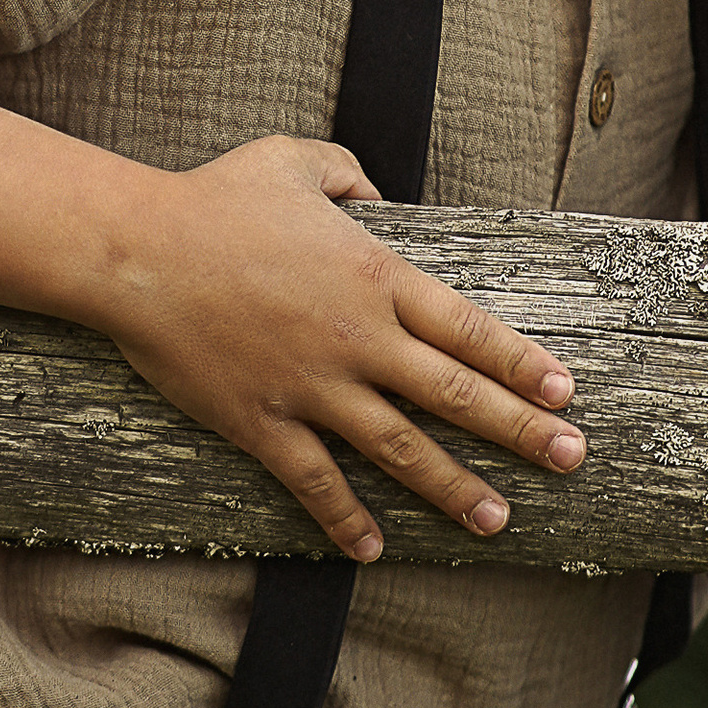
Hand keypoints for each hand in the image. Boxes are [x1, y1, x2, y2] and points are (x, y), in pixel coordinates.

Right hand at [91, 135, 585, 560]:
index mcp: (374, 276)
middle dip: (520, 431)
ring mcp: (310, 387)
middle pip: (454, 394)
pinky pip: (313, 481)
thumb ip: (349, 173)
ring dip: (452, 488)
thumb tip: (377, 195)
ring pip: (398, 449)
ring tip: (497, 518)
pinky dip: (344, 518)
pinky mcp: (262, 422)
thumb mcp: (292, 160)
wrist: (135, 251)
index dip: (521, 363)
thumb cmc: (213, 198)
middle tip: (572, 459)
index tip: (565, 392)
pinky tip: (372, 547)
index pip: (467, 329)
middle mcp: (355, 339)